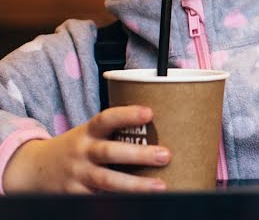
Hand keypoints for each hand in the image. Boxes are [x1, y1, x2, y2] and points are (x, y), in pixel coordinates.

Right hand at [3, 106, 169, 193]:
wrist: (33, 169)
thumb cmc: (76, 148)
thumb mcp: (89, 134)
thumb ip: (115, 132)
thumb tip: (157, 127)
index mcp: (88, 132)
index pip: (106, 119)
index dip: (127, 114)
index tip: (149, 113)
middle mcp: (82, 152)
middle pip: (110, 152)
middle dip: (139, 154)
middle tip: (165, 155)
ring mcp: (77, 175)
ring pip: (106, 181)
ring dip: (135, 185)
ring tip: (159, 186)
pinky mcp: (74, 195)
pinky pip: (98, 199)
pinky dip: (116, 202)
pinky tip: (137, 204)